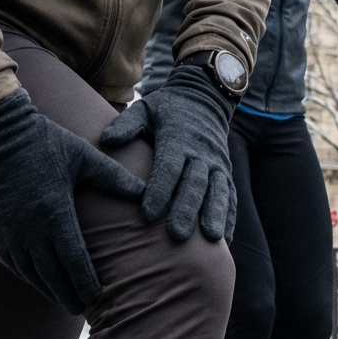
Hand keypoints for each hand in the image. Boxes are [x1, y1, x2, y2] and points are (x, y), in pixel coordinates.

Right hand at [0, 89, 144, 313]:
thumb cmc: (47, 142)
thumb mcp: (85, 156)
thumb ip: (115, 177)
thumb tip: (145, 193)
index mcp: (55, 212)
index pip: (73, 260)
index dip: (84, 283)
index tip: (97, 297)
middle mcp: (31, 227)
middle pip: (51, 275)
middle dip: (68, 295)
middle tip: (83, 309)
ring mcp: (11, 230)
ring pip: (31, 273)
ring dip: (48, 290)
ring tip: (64, 301)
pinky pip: (13, 262)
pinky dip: (28, 276)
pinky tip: (40, 282)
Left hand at [100, 64, 235, 242]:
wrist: (204, 98)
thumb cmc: (166, 110)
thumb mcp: (144, 109)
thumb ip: (127, 124)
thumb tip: (107, 140)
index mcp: (177, 138)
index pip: (168, 167)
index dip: (159, 191)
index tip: (147, 215)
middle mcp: (201, 152)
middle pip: (194, 183)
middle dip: (187, 209)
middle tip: (178, 235)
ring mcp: (217, 163)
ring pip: (218, 191)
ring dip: (215, 214)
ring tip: (211, 239)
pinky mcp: (226, 172)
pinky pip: (230, 196)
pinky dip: (229, 217)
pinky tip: (225, 239)